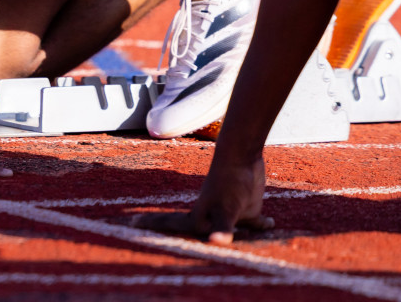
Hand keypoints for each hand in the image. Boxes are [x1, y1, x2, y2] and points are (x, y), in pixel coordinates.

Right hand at [134, 154, 272, 242]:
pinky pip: (252, 222)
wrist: (244, 154)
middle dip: (189, 239)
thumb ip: (223, 226)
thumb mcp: (228, 208)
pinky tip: (271, 224)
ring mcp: (228, 211)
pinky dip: (260, 225)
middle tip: (169, 240)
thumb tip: (216, 243)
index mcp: (199, 217)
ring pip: (225, 229)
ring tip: (229, 247)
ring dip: (228, 237)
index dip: (151, 225)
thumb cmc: (230, 181)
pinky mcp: (247, 207)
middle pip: (196, 231)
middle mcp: (210, 215)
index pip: (172, 224)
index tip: (129, 222)